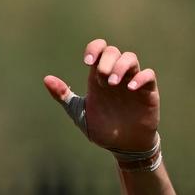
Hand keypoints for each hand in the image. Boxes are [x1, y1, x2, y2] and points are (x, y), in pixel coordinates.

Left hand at [44, 38, 158, 152]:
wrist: (121, 146)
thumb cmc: (101, 127)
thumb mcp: (79, 112)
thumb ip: (64, 96)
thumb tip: (46, 79)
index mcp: (98, 78)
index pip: (99, 50)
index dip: (94, 48)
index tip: (87, 61)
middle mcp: (115, 76)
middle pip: (113, 51)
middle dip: (105, 61)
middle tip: (100, 80)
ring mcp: (132, 82)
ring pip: (131, 58)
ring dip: (120, 66)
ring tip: (112, 84)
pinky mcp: (147, 92)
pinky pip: (148, 75)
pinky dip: (140, 78)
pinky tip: (130, 89)